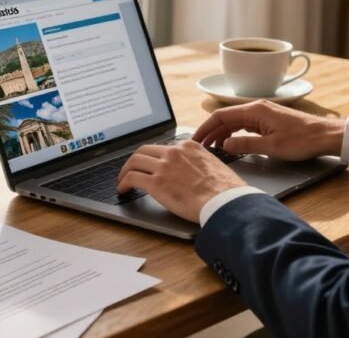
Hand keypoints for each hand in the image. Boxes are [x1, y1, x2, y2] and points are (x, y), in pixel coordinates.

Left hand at [116, 140, 245, 222]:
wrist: (225, 201)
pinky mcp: (156, 183)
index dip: (152, 156)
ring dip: (125, 171)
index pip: (163, 147)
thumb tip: (191, 172)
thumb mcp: (213, 165)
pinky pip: (132, 178)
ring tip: (123, 180)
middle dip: (135, 160)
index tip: (149, 163)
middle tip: (130, 169)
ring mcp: (163, 166)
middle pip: (144, 150)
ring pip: (134, 161)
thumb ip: (197, 163)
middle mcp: (174, 152)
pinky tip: (123, 189)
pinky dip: (123, 182)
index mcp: (189, 146)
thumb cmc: (225, 190)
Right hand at [193, 100, 345, 160]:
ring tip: (213, 147)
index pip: (221, 116)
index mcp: (255, 110)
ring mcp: (263, 114)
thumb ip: (245, 145)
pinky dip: (235, 134)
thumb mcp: (272, 147)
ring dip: (222, 133)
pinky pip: (245, 125)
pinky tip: (232, 144)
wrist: (327, 136)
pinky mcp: (269, 121)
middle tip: (200, 146)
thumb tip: (225, 145)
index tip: (196, 139)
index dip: (206, 128)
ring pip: (235, 122)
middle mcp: (257, 108)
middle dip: (211, 131)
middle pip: (226, 118)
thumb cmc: (303, 140)